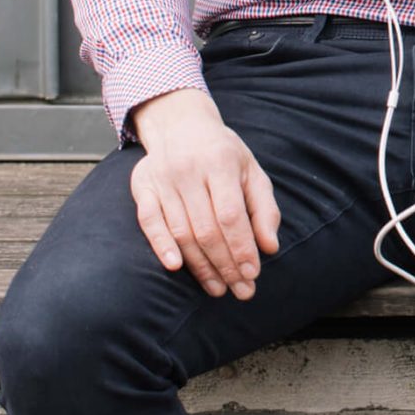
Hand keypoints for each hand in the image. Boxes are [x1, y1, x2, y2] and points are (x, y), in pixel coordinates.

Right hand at [126, 87, 281, 298]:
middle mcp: (189, 170)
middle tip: (240, 291)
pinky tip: (175, 267)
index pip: (231, 214)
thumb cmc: (223, 153)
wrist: (180, 123)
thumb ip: (264, 209)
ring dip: (200, 266)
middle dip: (226, 265)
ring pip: (181, 231)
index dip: (242, 247)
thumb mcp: (252, 172)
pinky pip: (149, 221)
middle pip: (206, 228)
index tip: (253, 274)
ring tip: (218, 289)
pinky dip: (160, 245)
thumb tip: (271, 248)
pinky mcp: (143, 187)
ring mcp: (163, 179)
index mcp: (220, 163)